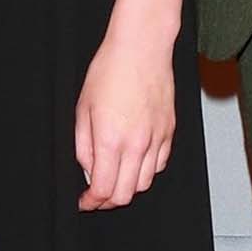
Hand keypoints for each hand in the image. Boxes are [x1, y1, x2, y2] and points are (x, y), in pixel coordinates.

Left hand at [74, 28, 175, 210]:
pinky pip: (160, 165)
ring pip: (145, 183)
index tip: (84, 201)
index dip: (91, 202)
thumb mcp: (82, 109)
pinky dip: (146, 171)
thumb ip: (83, 146)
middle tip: (96, 196)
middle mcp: (136, 144)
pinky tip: (135, 162)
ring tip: (115, 179)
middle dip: (107, 201)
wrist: (141, 48)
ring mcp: (156, 139)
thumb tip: (88, 171)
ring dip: (128, 188)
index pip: (102, 189)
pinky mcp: (169, 132)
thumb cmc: (110, 70)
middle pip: (125, 194)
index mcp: (110, 139)